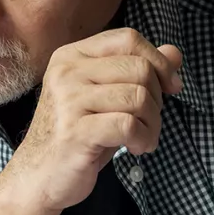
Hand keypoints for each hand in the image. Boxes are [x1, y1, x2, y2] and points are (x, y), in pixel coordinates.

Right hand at [7, 28, 182, 214]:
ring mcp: (68, 101)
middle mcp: (65, 73)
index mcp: (70, 56)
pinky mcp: (75, 131)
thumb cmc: (77, 134)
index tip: (170, 86)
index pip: (127, 39)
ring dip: (153, 124)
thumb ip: (138, 70)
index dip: (158, 60)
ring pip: (138, 98)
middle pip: (139, 69)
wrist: (38, 175)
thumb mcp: (107, 97)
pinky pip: (129, 126)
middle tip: (148, 122)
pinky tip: (136, 148)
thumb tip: (175, 53)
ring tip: (143, 138)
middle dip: (157, 99)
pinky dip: (144, 139)